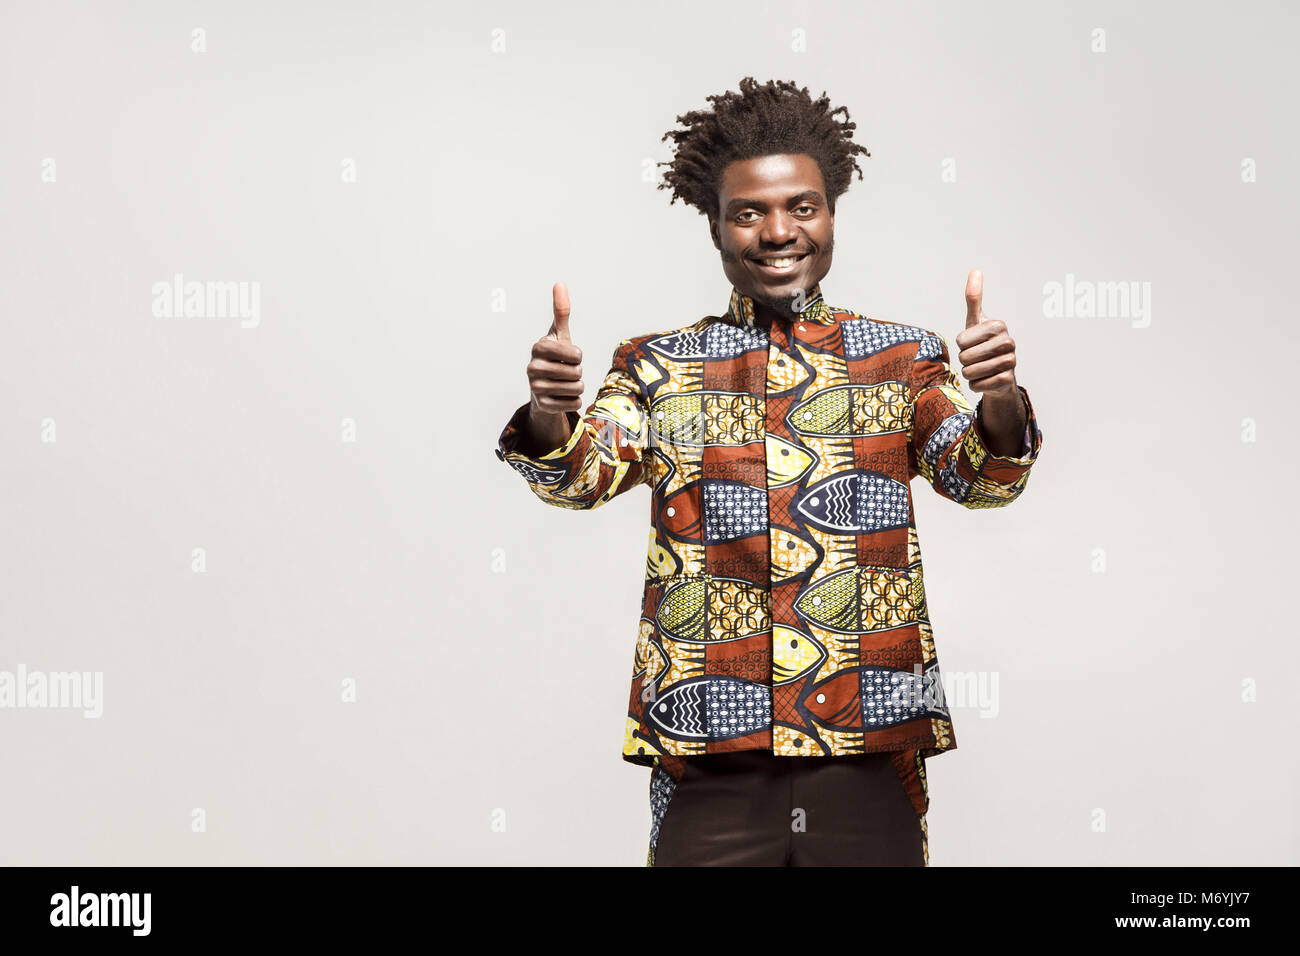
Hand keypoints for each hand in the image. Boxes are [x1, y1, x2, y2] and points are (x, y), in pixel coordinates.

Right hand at [527, 282, 585, 414]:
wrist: (543, 387)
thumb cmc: (555, 356)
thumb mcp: (559, 335)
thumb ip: (561, 311)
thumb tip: (560, 283)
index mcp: (538, 347)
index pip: (574, 353)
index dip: (577, 355)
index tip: (570, 355)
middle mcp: (532, 368)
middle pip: (577, 372)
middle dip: (578, 372)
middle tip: (566, 371)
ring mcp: (535, 388)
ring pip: (577, 388)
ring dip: (577, 386)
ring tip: (565, 383)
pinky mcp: (543, 406)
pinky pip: (574, 403)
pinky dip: (574, 401)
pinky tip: (562, 396)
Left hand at [955, 269, 1017, 398]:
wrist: (998, 373)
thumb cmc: (983, 344)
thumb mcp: (975, 321)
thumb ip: (974, 298)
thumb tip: (975, 271)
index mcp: (998, 326)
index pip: (961, 339)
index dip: (961, 344)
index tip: (972, 342)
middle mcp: (1008, 342)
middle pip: (964, 356)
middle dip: (964, 360)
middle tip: (975, 358)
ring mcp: (1010, 361)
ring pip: (970, 371)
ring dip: (969, 373)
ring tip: (979, 368)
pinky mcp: (1007, 380)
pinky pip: (977, 385)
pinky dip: (976, 385)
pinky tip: (985, 380)